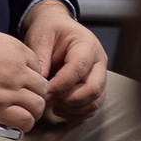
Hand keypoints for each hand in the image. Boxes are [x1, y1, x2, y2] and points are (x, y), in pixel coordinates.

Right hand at [0, 26, 48, 130]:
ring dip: (32, 111)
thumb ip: (7, 48)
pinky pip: (24, 121)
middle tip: (23, 101)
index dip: (31, 79)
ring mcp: (8, 91)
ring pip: (37, 106)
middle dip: (35, 95)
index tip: (23, 85)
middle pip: (41, 88)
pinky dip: (24, 124)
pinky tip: (16, 122)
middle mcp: (17, 71)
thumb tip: (14, 60)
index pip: (39, 69)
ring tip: (21, 113)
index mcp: (16, 50)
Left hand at [23, 0, 106, 125]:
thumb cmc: (50, 30)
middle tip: (49, 99)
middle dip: (70, 100)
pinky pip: (92, 107)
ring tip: (53, 104)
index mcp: (87, 45)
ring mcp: (100, 75)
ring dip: (73, 108)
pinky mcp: (96, 87)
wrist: (57, 27)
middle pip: (93, 89)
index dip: (62, 84)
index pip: (79, 69)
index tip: (45, 92)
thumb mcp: (41, 37)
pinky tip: (59, 109)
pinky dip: (76, 113)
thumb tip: (41, 85)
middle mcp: (99, 61)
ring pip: (95, 101)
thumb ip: (41, 58)